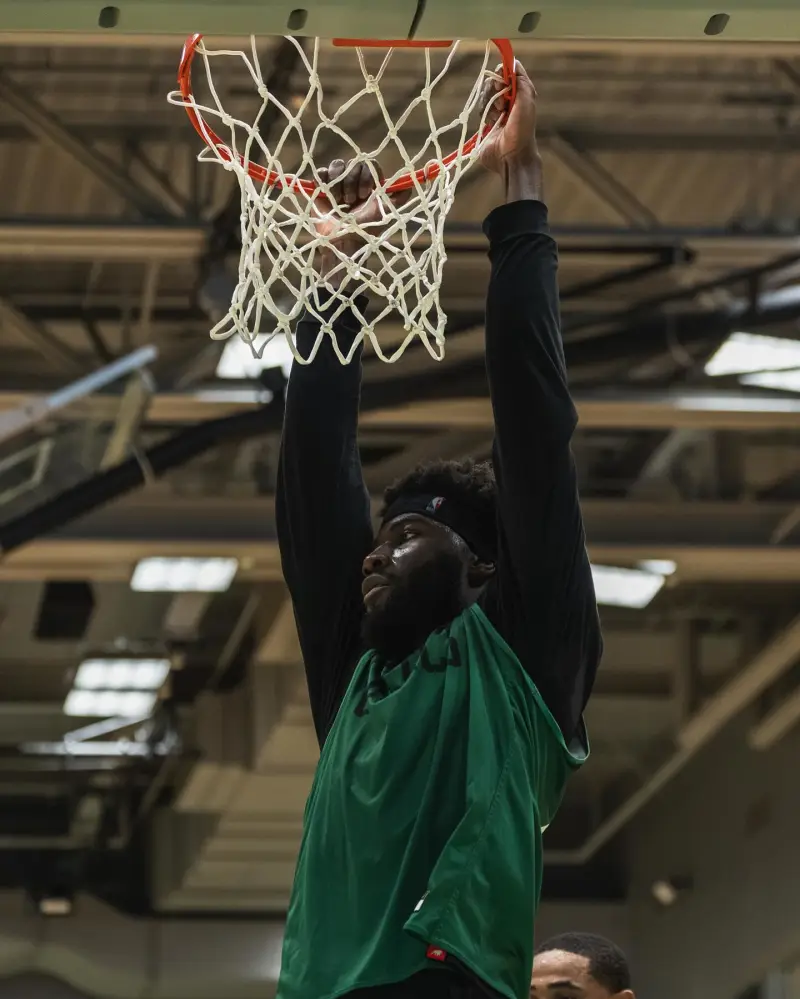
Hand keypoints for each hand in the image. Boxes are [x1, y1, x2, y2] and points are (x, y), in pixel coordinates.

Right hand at [313, 159, 406, 284]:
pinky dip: (323, 181)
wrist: (341, 244)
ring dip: (338, 183)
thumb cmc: (365, 231)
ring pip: (337, 164)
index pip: (370, 165)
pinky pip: (321, 172)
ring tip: (338, 202)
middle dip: (352, 182)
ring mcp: (336, 184)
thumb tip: (412, 183)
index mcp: (369, 185)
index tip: (365, 194)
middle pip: (353, 163)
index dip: (367, 176)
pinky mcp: (320, 189)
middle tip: (351, 202)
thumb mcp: (385, 213)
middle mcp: (353, 182)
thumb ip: (398, 198)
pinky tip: (327, 196)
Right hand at [477, 61, 539, 175]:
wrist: (511, 157)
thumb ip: (522, 81)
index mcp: (521, 93)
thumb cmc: (522, 131)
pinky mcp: (486, 121)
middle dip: (495, 89)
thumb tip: (513, 62)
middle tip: (501, 103)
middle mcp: (510, 100)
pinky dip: (484, 113)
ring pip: (485, 94)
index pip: (509, 72)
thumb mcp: (527, 102)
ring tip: (497, 116)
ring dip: (489, 103)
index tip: (501, 80)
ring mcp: (497, 111)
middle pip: (494, 81)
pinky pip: (480, 108)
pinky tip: (491, 123)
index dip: (503, 73)